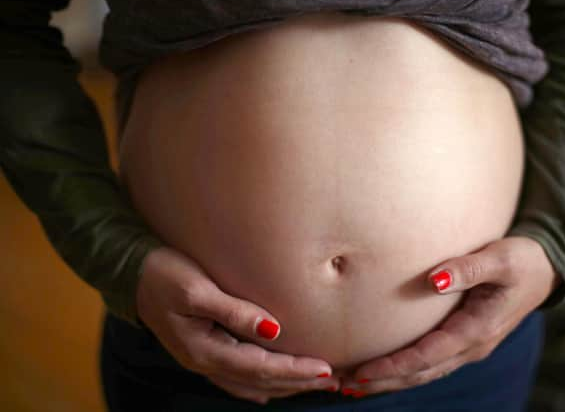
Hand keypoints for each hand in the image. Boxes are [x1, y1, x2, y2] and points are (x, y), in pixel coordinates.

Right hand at [135, 246, 339, 404]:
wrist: (132, 274)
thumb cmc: (164, 274)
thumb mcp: (196, 289)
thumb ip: (233, 310)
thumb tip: (273, 328)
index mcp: (205, 349)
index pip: (260, 368)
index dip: (294, 370)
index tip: (325, 370)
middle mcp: (205, 361)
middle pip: (260, 381)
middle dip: (297, 382)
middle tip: (334, 382)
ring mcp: (203, 359)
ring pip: (251, 382)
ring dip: (284, 384)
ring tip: (314, 384)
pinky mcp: (203, 349)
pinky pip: (237, 378)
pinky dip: (260, 385)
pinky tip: (270, 390)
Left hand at [340, 236, 560, 396]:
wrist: (545, 269)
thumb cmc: (522, 260)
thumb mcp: (500, 259)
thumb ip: (468, 268)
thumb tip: (434, 280)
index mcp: (477, 330)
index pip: (426, 356)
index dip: (393, 367)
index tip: (362, 371)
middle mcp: (471, 346)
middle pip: (420, 373)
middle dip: (383, 381)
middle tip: (343, 385)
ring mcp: (468, 347)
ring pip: (424, 372)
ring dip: (390, 380)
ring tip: (354, 382)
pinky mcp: (464, 340)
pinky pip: (430, 361)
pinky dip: (404, 369)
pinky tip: (384, 368)